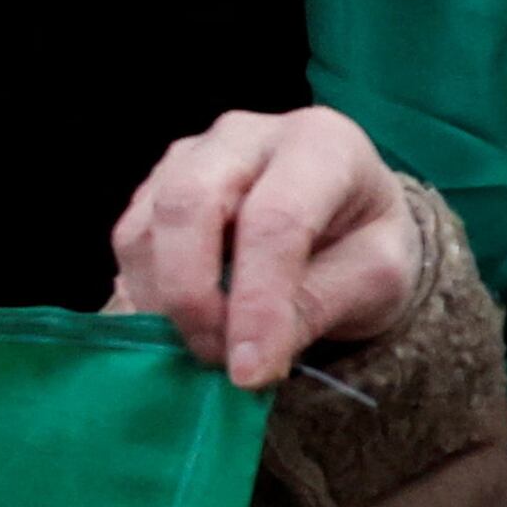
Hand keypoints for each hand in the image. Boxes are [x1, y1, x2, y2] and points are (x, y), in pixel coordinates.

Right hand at [103, 106, 416, 389]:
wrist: (343, 219)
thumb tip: (251, 360)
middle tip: (218, 357)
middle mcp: (246, 134)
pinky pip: (129, 241)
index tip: (251, 372)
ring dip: (165, 303)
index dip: (257, 302)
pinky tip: (188, 321)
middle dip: (191, 295)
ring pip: (145, 226)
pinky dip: (148, 293)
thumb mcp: (377, 279)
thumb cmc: (365, 242)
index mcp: (321, 144)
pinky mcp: (155, 184)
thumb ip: (318, 307)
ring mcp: (190, 154)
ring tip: (210, 346)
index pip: (275, 219)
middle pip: (188, 202)